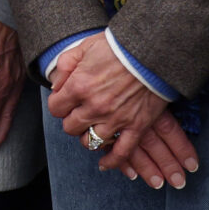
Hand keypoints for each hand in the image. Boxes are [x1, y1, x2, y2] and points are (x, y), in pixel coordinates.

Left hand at [46, 34, 198, 188]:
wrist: (153, 50)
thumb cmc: (118, 46)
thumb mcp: (84, 46)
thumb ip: (65, 65)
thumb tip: (56, 84)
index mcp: (79, 86)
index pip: (55, 108)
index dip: (59, 104)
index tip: (65, 100)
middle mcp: (94, 107)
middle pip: (70, 127)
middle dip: (72, 120)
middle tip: (79, 112)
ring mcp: (115, 119)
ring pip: (91, 142)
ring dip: (88, 137)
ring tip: (92, 128)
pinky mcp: (136, 126)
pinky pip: (121, 153)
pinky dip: (112, 161)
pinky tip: (105, 163)